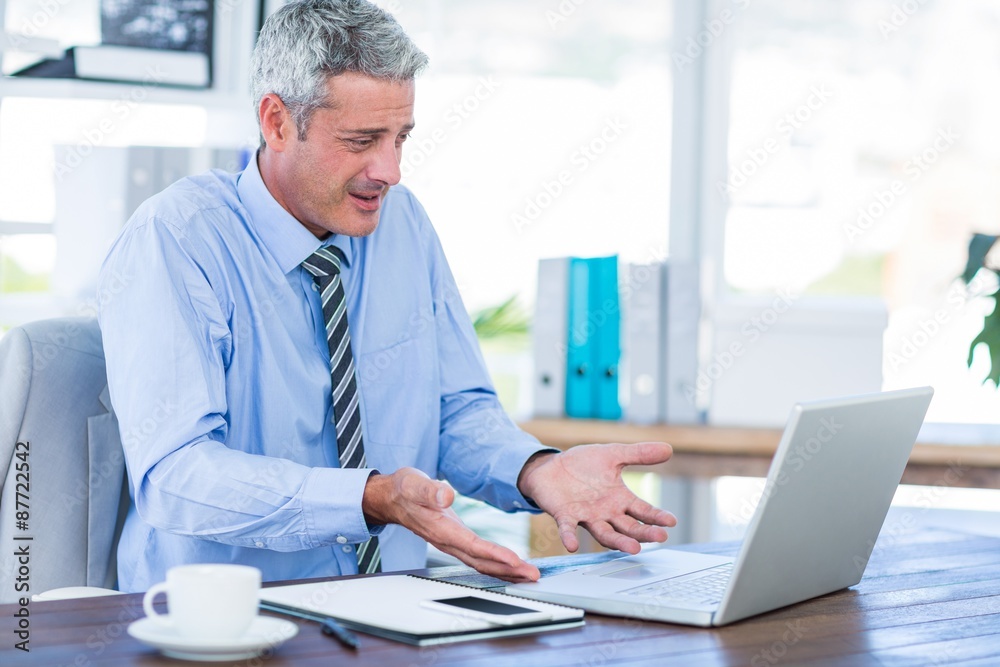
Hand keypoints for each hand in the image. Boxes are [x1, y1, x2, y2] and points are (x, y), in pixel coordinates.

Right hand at [363, 468, 539, 582]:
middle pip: (481, 562)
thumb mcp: (414, 483)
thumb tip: (446, 495)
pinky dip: (497, 565)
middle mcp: (447, 541)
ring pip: (481, 564)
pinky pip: (478, 558)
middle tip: (533, 575)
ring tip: (529, 575)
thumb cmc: (404, 490)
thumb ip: (430, 490)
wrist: (392, 498)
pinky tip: (511, 567)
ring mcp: (451, 543)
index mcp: (441, 528)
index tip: (515, 560)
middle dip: (508, 570)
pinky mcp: (455, 541)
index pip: (472, 546)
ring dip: (506, 571)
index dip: (494, 554)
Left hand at [517, 442, 677, 553]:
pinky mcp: (564, 515)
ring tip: (633, 548)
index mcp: (619, 498)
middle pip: (628, 527)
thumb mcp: (613, 454)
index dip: (657, 516)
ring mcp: (586, 516)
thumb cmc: (583, 464)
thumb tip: (669, 448)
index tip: (671, 521)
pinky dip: (570, 537)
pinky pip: (568, 529)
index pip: (642, 510)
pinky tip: (573, 545)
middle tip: (660, 537)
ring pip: (605, 533)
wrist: (551, 467)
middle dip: (644, 533)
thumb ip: (638, 454)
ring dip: (618, 541)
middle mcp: (606, 512)